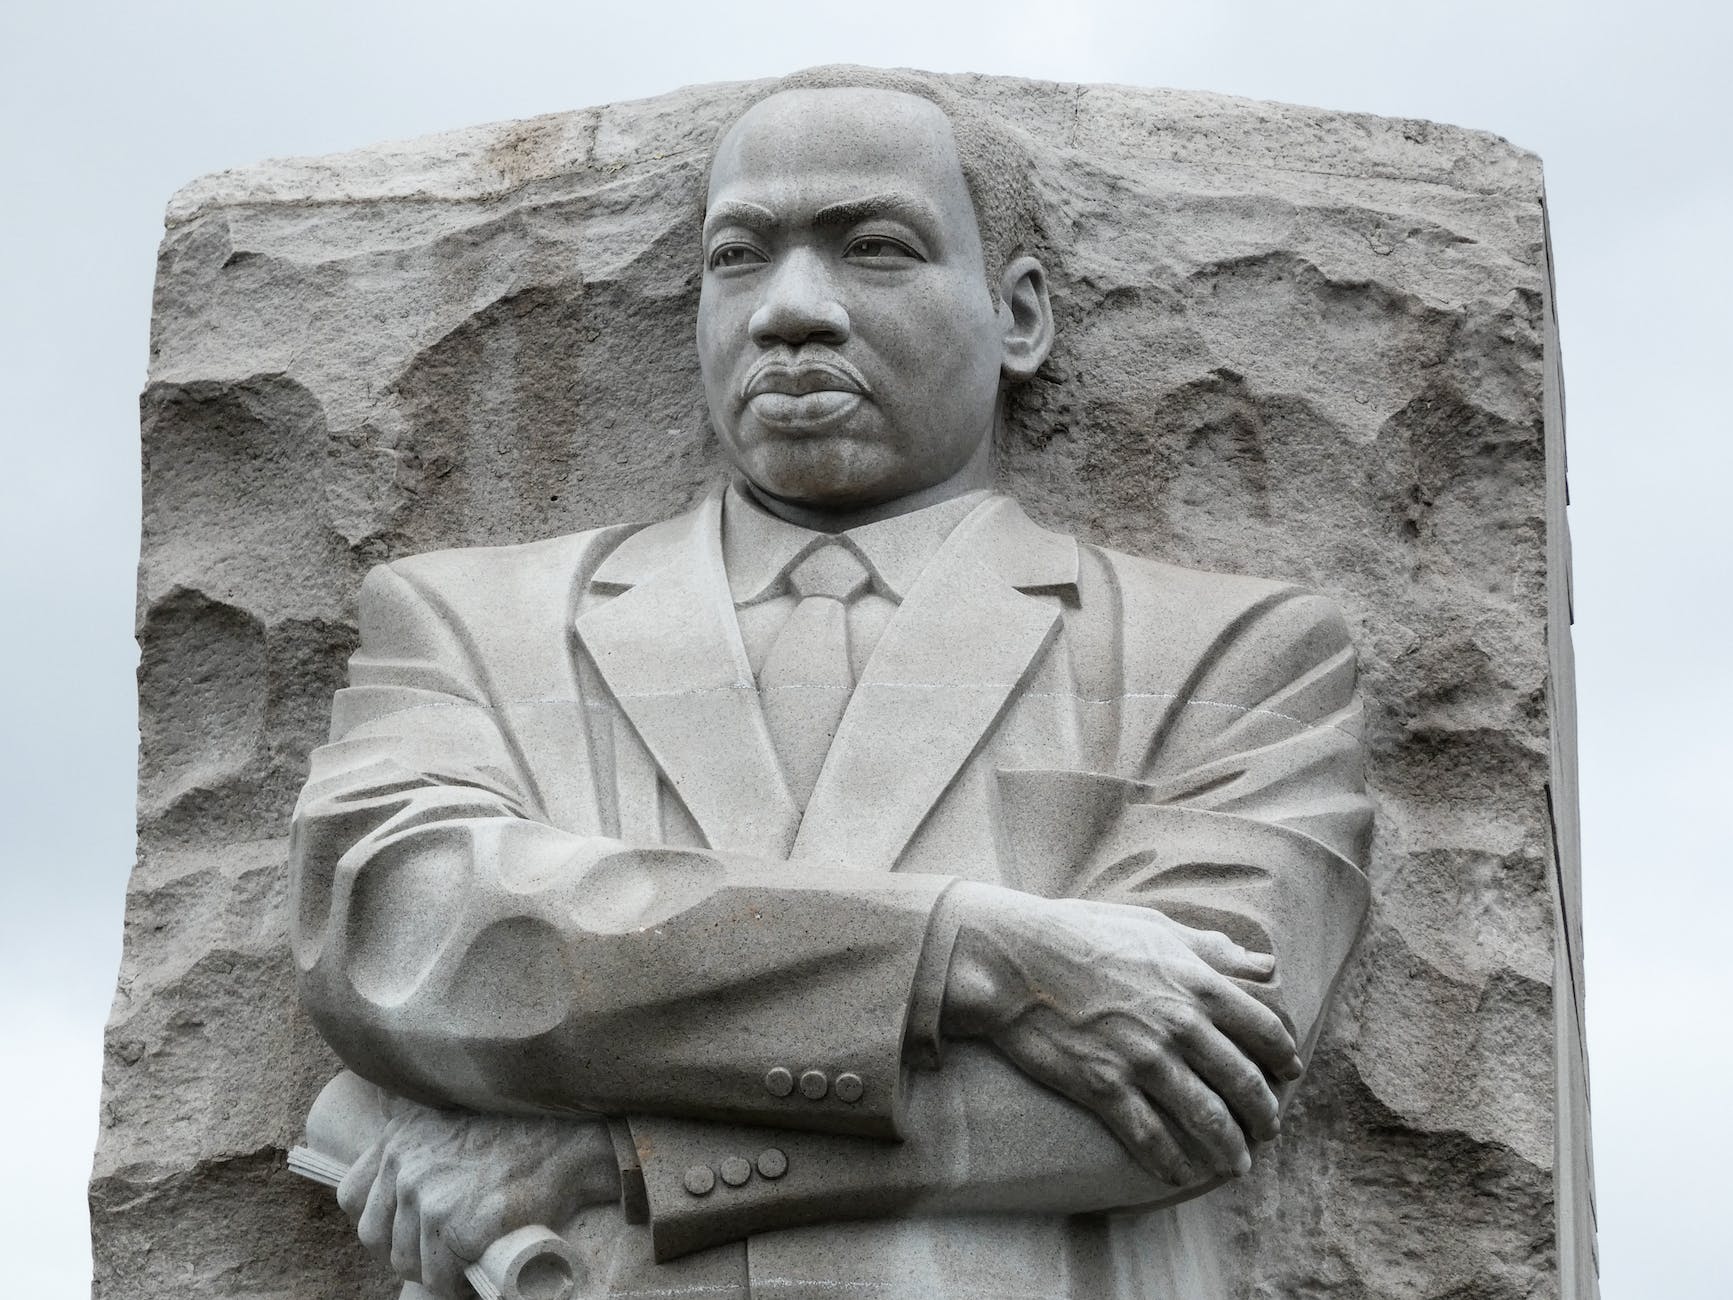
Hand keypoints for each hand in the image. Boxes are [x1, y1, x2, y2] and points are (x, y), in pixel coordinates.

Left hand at [337, 1103, 620, 1296]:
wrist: (568, 1142)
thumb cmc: (520, 1134)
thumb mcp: (450, 1118)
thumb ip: (417, 1136)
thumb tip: (398, 1156)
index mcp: (397, 1137)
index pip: (353, 1198)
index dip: (382, 1220)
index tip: (411, 1228)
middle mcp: (404, 1164)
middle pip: (377, 1237)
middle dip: (408, 1251)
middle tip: (445, 1251)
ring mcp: (428, 1194)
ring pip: (408, 1263)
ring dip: (435, 1270)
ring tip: (465, 1261)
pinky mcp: (456, 1224)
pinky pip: (441, 1277)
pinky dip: (458, 1283)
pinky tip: (478, 1269)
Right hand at [940, 883, 1300, 1184]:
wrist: (1014, 958)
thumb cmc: (1082, 933)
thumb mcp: (1154, 927)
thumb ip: (1211, 950)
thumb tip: (1263, 963)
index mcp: (1197, 982)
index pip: (1264, 1030)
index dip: (1283, 1058)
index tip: (1289, 1073)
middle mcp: (1180, 1025)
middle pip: (1244, 1083)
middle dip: (1264, 1115)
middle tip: (1268, 1131)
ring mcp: (1144, 1059)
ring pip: (1206, 1119)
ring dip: (1229, 1150)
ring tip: (1236, 1164)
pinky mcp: (1105, 1087)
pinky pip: (1150, 1138)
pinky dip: (1171, 1163)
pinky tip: (1179, 1174)